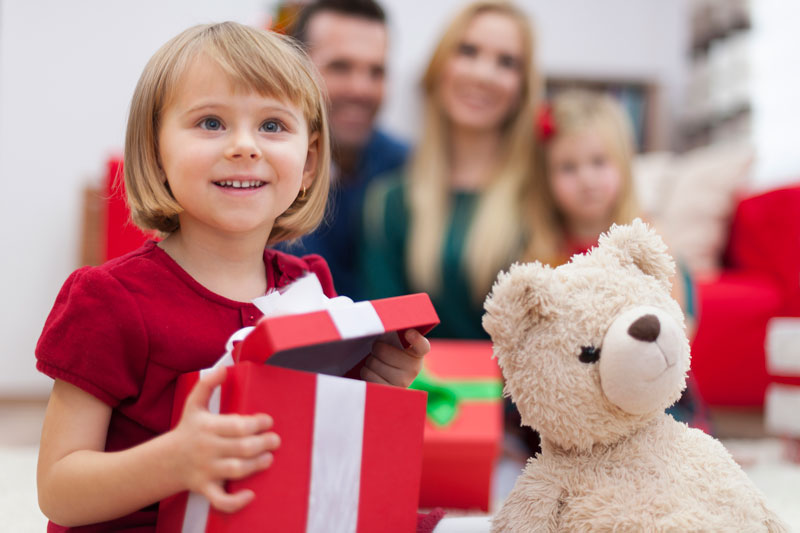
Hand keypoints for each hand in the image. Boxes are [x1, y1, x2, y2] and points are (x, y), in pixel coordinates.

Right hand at [170, 367, 279, 512]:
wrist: (165, 461)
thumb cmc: (187, 430)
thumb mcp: (194, 404)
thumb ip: (208, 385)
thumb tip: (223, 368)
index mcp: (207, 427)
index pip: (237, 425)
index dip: (256, 423)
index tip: (267, 421)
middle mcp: (207, 449)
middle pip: (241, 447)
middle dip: (262, 444)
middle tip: (274, 440)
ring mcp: (206, 470)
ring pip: (235, 470)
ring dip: (256, 466)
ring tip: (268, 458)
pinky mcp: (206, 488)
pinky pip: (220, 499)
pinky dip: (235, 502)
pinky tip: (250, 495)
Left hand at [361, 329, 429, 387]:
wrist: (386, 380)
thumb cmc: (388, 354)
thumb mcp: (391, 341)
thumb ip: (387, 327)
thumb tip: (353, 303)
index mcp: (417, 352)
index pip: (422, 346)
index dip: (416, 339)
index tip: (409, 333)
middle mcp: (414, 368)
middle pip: (382, 351)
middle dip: (375, 349)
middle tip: (380, 352)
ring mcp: (403, 382)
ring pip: (372, 363)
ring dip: (370, 362)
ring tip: (378, 365)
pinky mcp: (389, 393)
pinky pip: (368, 376)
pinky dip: (366, 373)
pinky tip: (374, 375)